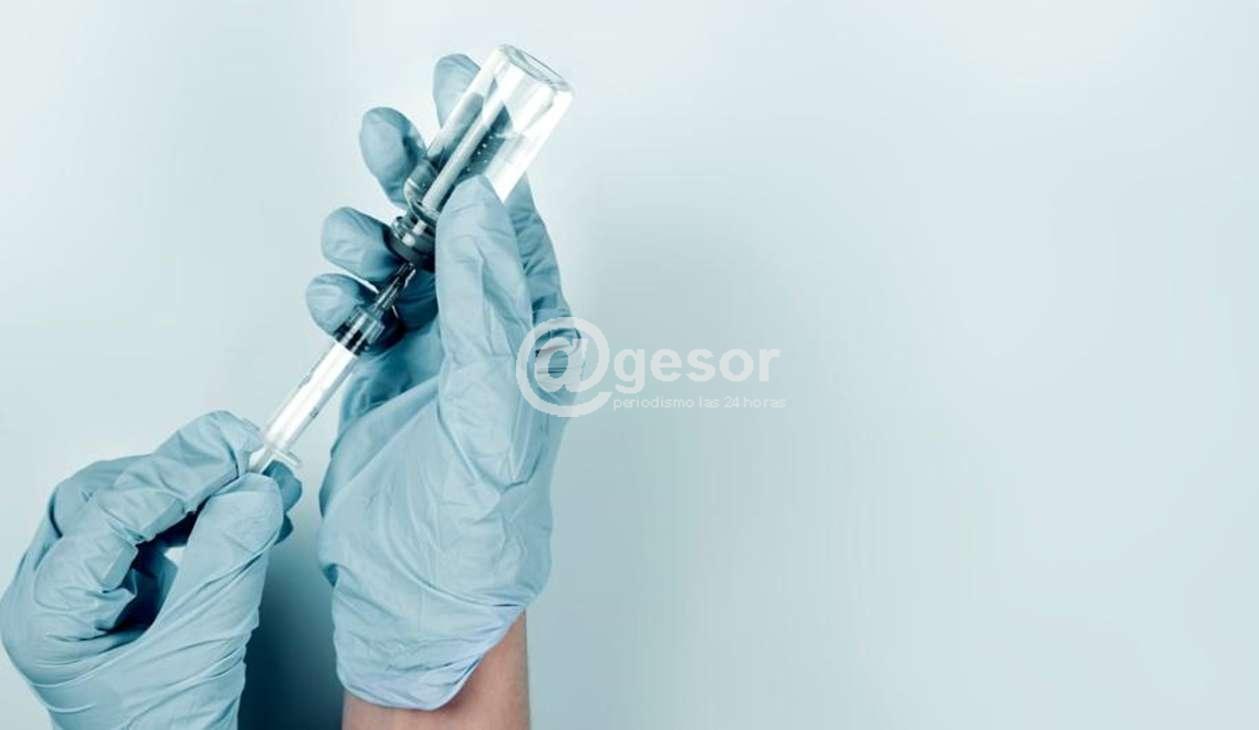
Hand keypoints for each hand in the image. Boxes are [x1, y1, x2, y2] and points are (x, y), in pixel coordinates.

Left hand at [0, 412, 300, 728]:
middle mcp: (55, 598)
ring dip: (195, 491)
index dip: (180, 472)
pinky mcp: (122, 593)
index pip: (110, 511)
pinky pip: (153, 531)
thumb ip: (226, 562)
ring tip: (254, 485)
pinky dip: (200, 516)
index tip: (238, 448)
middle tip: (245, 455)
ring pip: (129, 506)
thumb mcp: (200, 649)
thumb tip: (250, 490)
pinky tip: (239, 514)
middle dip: (182, 473)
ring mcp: (85, 593)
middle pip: (107, 496)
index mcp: (49, 615)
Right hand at [308, 54, 570, 709]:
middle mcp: (489, 330)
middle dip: (419, 175)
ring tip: (351, 246)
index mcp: (535, 329)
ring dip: (368, 238)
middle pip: (452, 223)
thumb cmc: (481, 521)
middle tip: (390, 137)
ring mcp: (435, 346)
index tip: (466, 96)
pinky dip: (342, 290)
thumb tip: (476, 211)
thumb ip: (483, 304)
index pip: (515, 221)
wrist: (419, 588)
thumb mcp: (491, 406)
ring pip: (399, 257)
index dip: (490, 153)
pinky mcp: (386, 367)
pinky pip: (360, 301)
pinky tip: (339, 300)